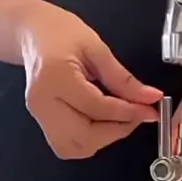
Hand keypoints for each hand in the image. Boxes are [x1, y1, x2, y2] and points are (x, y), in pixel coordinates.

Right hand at [15, 0, 162, 158]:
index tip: (149, 110)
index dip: (128, 113)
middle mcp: (43, 101)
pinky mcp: (41, 122)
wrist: (32, 33)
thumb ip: (124, 79)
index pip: (97, 107)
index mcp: (55, 77)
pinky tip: (102, 123)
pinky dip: (90, 139)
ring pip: (74, 147)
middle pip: (84, 135)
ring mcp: (39, 115)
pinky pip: (68, 144)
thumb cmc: (60, 33)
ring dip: (102, 139)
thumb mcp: (97, 49)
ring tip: (119, 119)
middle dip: (116, 131)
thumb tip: (150, 98)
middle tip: (136, 115)